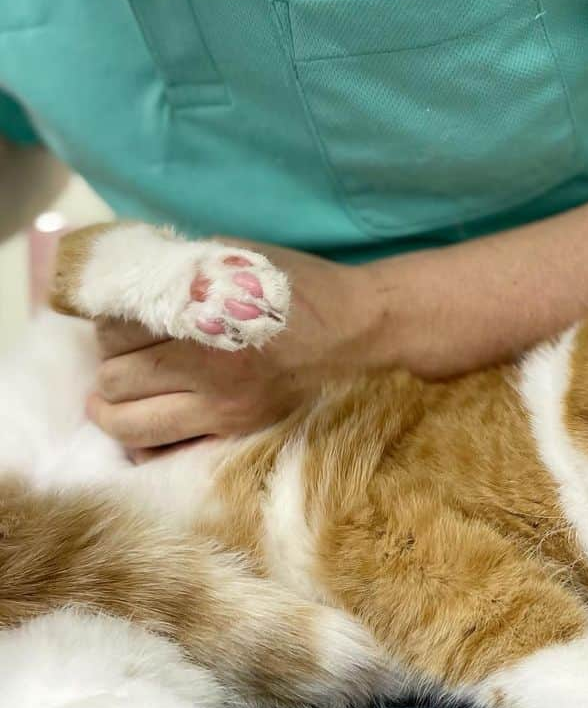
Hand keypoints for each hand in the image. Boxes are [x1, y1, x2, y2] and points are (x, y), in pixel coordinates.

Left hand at [86, 242, 378, 458]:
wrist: (361, 331)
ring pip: (129, 425)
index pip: (116, 329)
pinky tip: (148, 422)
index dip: (106, 322)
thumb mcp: (237, 257)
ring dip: (114, 407)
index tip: (119, 319)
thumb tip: (129, 276)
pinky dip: (145, 439)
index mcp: (205, 320)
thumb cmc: (302, 288)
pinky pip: (167, 450)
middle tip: (121, 357)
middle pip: (115, 380)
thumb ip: (181, 269)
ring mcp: (224, 410)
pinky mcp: (238, 432)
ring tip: (121, 395)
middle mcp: (209, 372)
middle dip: (108, 365)